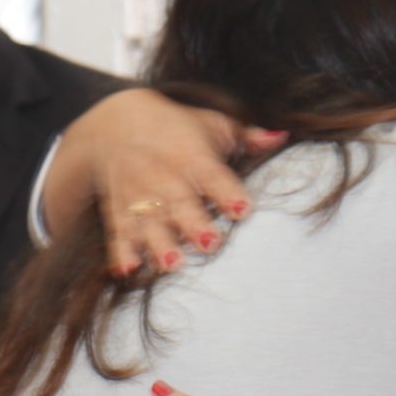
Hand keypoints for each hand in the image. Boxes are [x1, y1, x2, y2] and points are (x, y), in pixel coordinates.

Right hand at [46, 89, 287, 275]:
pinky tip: (129, 271)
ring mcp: (139, 197)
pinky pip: (119, 234)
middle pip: (180, 203)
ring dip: (160, 244)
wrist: (114, 127)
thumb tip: (281, 137)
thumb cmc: (177, 130)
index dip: (227, 193)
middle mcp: (164, 177)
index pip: (212, 175)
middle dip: (194, 225)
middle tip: (211, 245)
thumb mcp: (213, 125)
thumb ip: (248, 136)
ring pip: (149, 222)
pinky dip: (122, 253)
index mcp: (192, 156)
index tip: (243, 210)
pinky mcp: (119, 212)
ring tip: (173, 264)